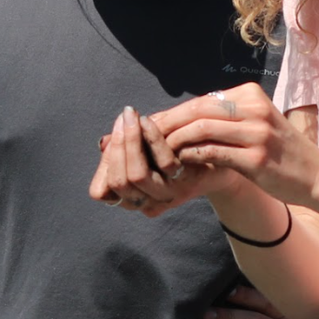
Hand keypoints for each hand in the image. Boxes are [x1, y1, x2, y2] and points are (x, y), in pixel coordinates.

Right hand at [89, 105, 227, 215]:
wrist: (218, 154)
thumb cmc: (175, 147)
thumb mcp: (145, 145)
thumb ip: (124, 147)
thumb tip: (103, 143)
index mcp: (130, 196)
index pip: (100, 191)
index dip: (104, 163)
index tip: (114, 132)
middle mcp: (145, 202)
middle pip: (119, 181)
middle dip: (119, 144)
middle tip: (125, 116)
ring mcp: (166, 196)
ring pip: (136, 175)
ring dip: (132, 140)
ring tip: (135, 116)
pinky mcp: (186, 185)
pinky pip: (163, 163)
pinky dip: (153, 138)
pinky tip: (151, 120)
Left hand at [154, 83, 318, 207]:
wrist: (314, 175)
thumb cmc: (279, 153)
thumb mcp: (255, 124)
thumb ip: (225, 118)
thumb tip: (183, 118)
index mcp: (252, 94)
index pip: (202, 101)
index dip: (173, 113)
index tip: (151, 126)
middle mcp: (254, 108)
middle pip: (198, 110)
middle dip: (167, 124)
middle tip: (144, 138)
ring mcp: (257, 132)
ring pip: (201, 129)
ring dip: (175, 142)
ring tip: (159, 154)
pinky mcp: (256, 158)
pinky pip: (212, 152)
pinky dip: (191, 157)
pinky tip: (179, 165)